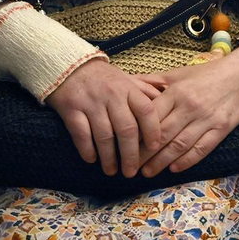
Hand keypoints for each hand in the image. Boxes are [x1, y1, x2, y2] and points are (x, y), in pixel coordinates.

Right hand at [45, 59, 164, 176]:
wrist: (70, 67)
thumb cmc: (105, 79)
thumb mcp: (129, 81)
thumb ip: (147, 95)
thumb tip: (169, 109)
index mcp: (129, 89)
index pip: (147, 111)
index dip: (153, 131)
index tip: (155, 149)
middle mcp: (112, 96)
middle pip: (127, 129)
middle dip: (131, 154)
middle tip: (132, 172)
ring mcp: (91, 103)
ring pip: (104, 135)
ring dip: (109, 157)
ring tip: (112, 171)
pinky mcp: (71, 109)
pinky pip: (81, 134)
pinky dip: (87, 149)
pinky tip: (92, 160)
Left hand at [132, 57, 238, 176]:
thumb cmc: (209, 74)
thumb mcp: (180, 73)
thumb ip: (154, 80)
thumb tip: (127, 82)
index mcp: (177, 92)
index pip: (151, 117)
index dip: (136, 134)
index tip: (124, 146)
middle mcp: (190, 106)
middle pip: (163, 135)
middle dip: (145, 154)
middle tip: (131, 167)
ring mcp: (207, 118)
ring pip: (180, 145)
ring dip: (162, 161)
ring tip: (148, 172)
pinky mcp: (221, 128)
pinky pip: (202, 148)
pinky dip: (187, 160)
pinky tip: (175, 169)